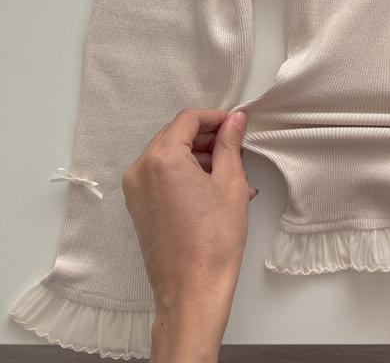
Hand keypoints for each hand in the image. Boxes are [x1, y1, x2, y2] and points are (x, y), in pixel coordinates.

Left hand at [122, 109, 254, 362]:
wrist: (193, 290)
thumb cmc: (214, 240)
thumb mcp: (230, 182)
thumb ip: (229, 144)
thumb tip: (234, 120)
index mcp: (162, 158)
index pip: (188, 120)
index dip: (215, 117)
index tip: (235, 123)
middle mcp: (141, 170)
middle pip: (175, 135)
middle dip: (206, 136)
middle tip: (235, 144)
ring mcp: (136, 191)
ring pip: (169, 156)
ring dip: (198, 156)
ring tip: (232, 172)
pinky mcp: (139, 208)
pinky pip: (162, 177)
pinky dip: (186, 174)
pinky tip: (215, 188)